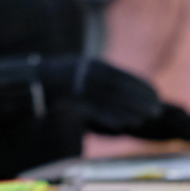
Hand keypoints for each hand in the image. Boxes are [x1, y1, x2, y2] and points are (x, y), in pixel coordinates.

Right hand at [37, 56, 160, 121]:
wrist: (33, 82)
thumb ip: (102, 79)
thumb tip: (128, 90)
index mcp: (92, 66)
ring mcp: (77, 88)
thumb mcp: (83, 72)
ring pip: (108, 100)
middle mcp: (86, 75)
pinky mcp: (69, 101)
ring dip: (129, 110)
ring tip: (145, 119)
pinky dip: (109, 117)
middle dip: (139, 99)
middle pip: (118, 88)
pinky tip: (122, 125)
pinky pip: (93, 111)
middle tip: (156, 110)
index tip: (156, 94)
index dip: (141, 85)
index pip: (122, 76)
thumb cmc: (61, 80)